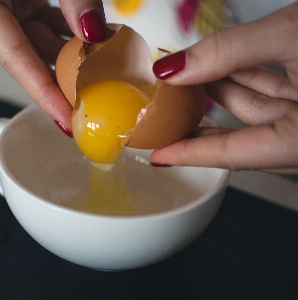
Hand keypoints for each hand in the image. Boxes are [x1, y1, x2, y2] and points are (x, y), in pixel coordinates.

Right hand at [0, 0, 106, 129]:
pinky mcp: (1, 0)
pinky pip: (31, 27)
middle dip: (60, 79)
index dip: (43, 93)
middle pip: (23, 56)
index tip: (67, 120)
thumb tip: (93, 30)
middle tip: (92, 101)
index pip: (14, 58)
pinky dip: (59, 36)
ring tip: (98, 72)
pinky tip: (85, 41)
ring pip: (30, 44)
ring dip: (64, 56)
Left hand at [150, 2, 297, 173]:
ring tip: (185, 82)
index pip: (234, 154)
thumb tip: (175, 67)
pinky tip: (220, 68)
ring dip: (219, 91)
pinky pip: (275, 90)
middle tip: (165, 117)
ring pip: (257, 108)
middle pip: (241, 135)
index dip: (192, 154)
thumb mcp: (293, 36)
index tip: (159, 156)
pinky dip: (244, 77)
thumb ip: (228, 52)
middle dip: (201, 122)